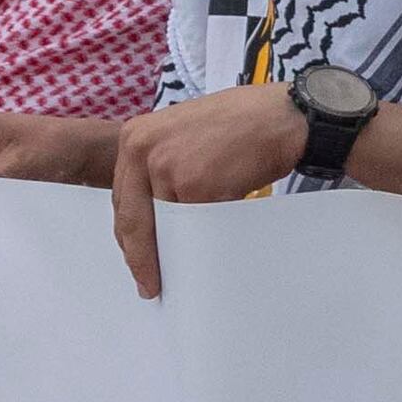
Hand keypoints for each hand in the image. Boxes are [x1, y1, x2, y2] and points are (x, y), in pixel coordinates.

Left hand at [109, 82, 303, 296]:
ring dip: (173, 253)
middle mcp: (141, 149)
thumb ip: (160, 164)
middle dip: (141, 257)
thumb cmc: (241, 123)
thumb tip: (156, 210)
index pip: (122, 199)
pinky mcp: (193, 186)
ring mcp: (165, 167)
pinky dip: (200, 243)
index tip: (135, 258)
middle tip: (148, 284)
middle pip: (132, 219)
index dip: (129, 235)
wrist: (279, 117)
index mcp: (134, 136)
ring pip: (162, 228)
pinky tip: (207, 250)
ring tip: (182, 271)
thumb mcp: (182, 134)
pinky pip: (192, 228)